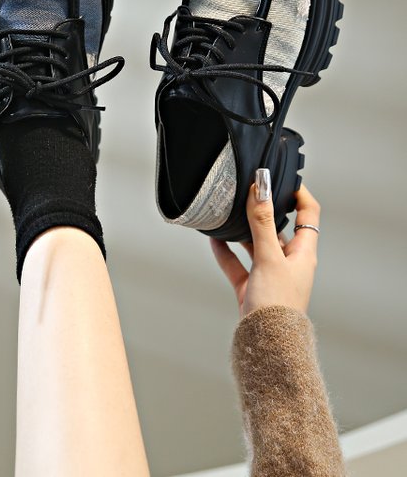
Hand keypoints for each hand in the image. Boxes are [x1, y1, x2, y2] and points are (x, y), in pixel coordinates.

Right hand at [210, 172, 320, 317]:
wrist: (267, 344)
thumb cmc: (277, 304)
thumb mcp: (269, 256)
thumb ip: (262, 222)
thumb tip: (261, 188)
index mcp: (303, 253)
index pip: (308, 213)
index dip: (298, 193)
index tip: (280, 177)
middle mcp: (289, 262)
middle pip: (279, 227)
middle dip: (263, 210)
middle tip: (248, 192)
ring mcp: (270, 274)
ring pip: (256, 244)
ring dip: (243, 230)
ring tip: (228, 213)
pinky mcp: (252, 287)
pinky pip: (238, 264)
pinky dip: (226, 252)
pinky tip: (214, 241)